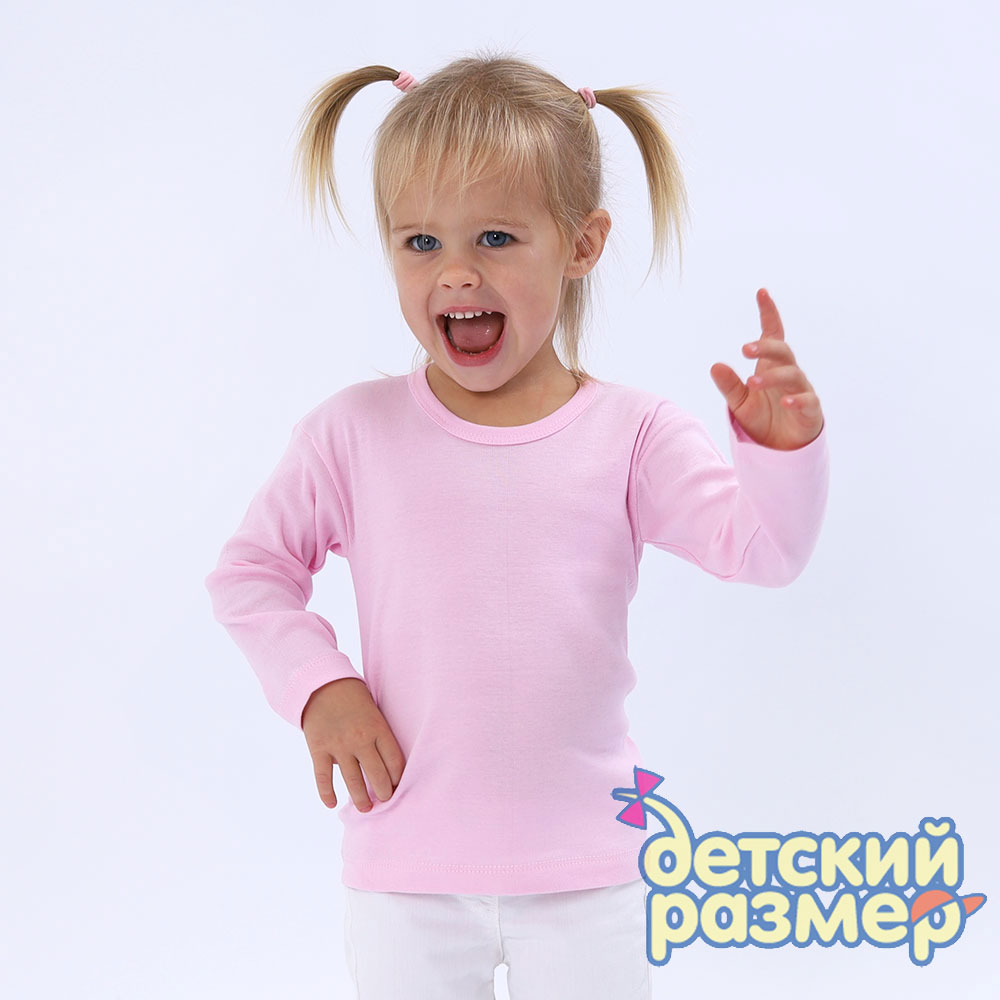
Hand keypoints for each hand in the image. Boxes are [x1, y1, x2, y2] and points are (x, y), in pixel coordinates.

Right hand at [301, 677, 405, 811]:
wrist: (322, 684)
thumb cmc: (354, 699)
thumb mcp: (375, 712)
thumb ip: (379, 736)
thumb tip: (386, 766)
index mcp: (377, 728)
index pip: (394, 761)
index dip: (398, 778)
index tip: (399, 786)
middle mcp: (360, 739)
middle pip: (377, 774)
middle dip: (383, 793)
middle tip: (385, 801)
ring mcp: (338, 745)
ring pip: (353, 780)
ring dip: (360, 799)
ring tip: (366, 809)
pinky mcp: (318, 749)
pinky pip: (323, 777)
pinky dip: (327, 793)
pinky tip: (332, 804)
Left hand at [709, 288, 823, 449]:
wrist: (780, 450)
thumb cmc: (763, 420)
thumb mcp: (739, 403)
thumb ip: (729, 386)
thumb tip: (715, 366)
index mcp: (771, 367)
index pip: (773, 334)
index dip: (769, 314)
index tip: (761, 292)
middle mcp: (788, 374)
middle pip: (782, 352)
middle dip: (766, 348)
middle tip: (745, 349)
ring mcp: (802, 391)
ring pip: (793, 375)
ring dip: (773, 378)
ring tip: (752, 383)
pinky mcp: (811, 411)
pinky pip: (808, 401)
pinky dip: (797, 400)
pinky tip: (784, 401)